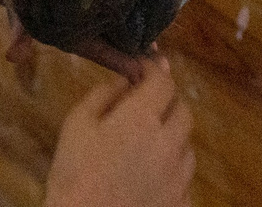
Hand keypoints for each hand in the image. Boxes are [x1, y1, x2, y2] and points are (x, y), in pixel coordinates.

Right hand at [44, 58, 194, 206]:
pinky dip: (171, 169)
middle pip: (183, 111)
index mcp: (142, 118)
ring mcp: (179, 176)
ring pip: (187, 145)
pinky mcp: (180, 202)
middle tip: (146, 103)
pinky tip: (151, 175)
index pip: (163, 82)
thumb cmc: (74, 174)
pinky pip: (184, 178)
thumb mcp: (76, 124)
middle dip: (167, 101)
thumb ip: (102, 95)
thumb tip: (124, 81)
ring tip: (146, 144)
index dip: (154, 70)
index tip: (142, 67)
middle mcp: (169, 143)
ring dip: (172, 136)